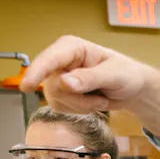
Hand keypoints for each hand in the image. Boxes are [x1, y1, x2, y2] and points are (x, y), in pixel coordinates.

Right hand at [21, 35, 154, 113]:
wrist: (132, 89)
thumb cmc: (126, 74)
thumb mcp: (114, 74)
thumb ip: (91, 78)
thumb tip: (65, 82)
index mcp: (71, 47)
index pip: (49, 59)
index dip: (36, 72)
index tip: (26, 86)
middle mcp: (60, 61)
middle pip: (53, 86)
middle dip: (78, 98)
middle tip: (100, 96)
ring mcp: (57, 78)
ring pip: (56, 100)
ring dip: (81, 106)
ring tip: (99, 97)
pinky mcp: (59, 94)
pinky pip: (61, 108)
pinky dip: (80, 110)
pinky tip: (92, 102)